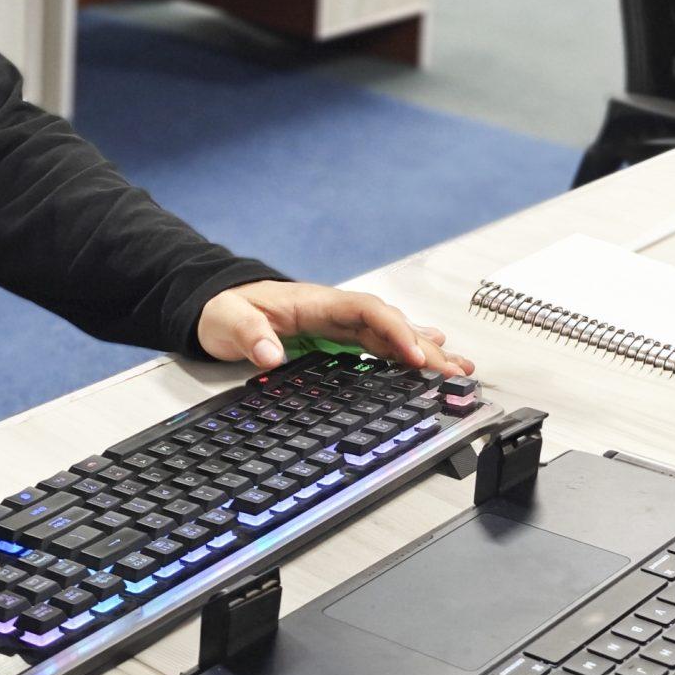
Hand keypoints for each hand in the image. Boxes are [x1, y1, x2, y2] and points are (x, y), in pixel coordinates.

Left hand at [196, 280, 474, 376]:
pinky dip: (407, 350)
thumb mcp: (225, 321)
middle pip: (389, 324)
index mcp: (315, 302)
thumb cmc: (222, 310)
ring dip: (424, 348)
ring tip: (458, 367)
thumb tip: (270, 352)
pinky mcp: (336, 336)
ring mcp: (337, 322)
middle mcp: (333, 310)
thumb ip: (247, 334)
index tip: (417, 356)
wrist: (216, 305)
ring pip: (390, 333)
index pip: (367, 312)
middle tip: (455, 372)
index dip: (396, 331)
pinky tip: (428, 358)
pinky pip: (379, 342)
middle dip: (424, 347)